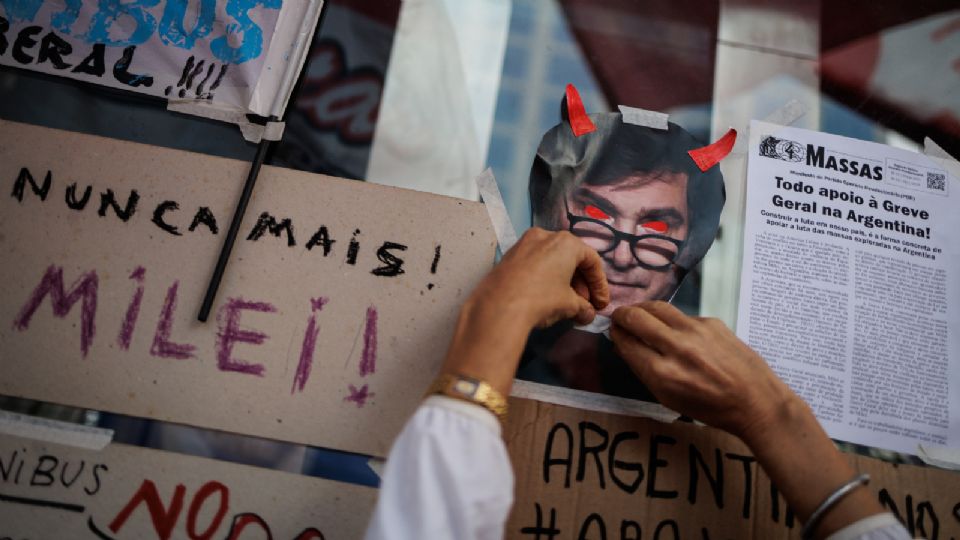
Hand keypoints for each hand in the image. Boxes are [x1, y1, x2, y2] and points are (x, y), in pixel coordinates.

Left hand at [439, 228, 608, 395]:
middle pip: (571, 259)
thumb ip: (583, 307)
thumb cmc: (540, 299)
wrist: (499, 306)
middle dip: (581, 283)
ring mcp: (524, 244)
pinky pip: (535, 263)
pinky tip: (547, 297)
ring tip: (567, 304)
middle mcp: (545, 236)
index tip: (600, 303)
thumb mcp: (569, 305)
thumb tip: (587, 313)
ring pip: (552, 260)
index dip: (599, 285)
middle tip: (585, 304)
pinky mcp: (509, 255)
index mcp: (566, 242)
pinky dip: (546, 277)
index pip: (591, 261)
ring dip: (563, 281)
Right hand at [609, 301, 793, 440]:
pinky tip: (678, 332)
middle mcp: (676, 347)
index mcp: (661, 373)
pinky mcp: (711, 322)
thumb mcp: (668, 398)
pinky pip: (682, 316)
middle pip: (636, 317)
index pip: (626, 342)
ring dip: (643, 309)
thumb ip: (644, 369)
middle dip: (622, 315)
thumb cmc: (708, 407)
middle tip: (620, 317)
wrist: (754, 400)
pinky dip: (672, 321)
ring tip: (639, 314)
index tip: (614, 331)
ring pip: (658, 307)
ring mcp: (695, 330)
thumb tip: (625, 344)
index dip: (616, 333)